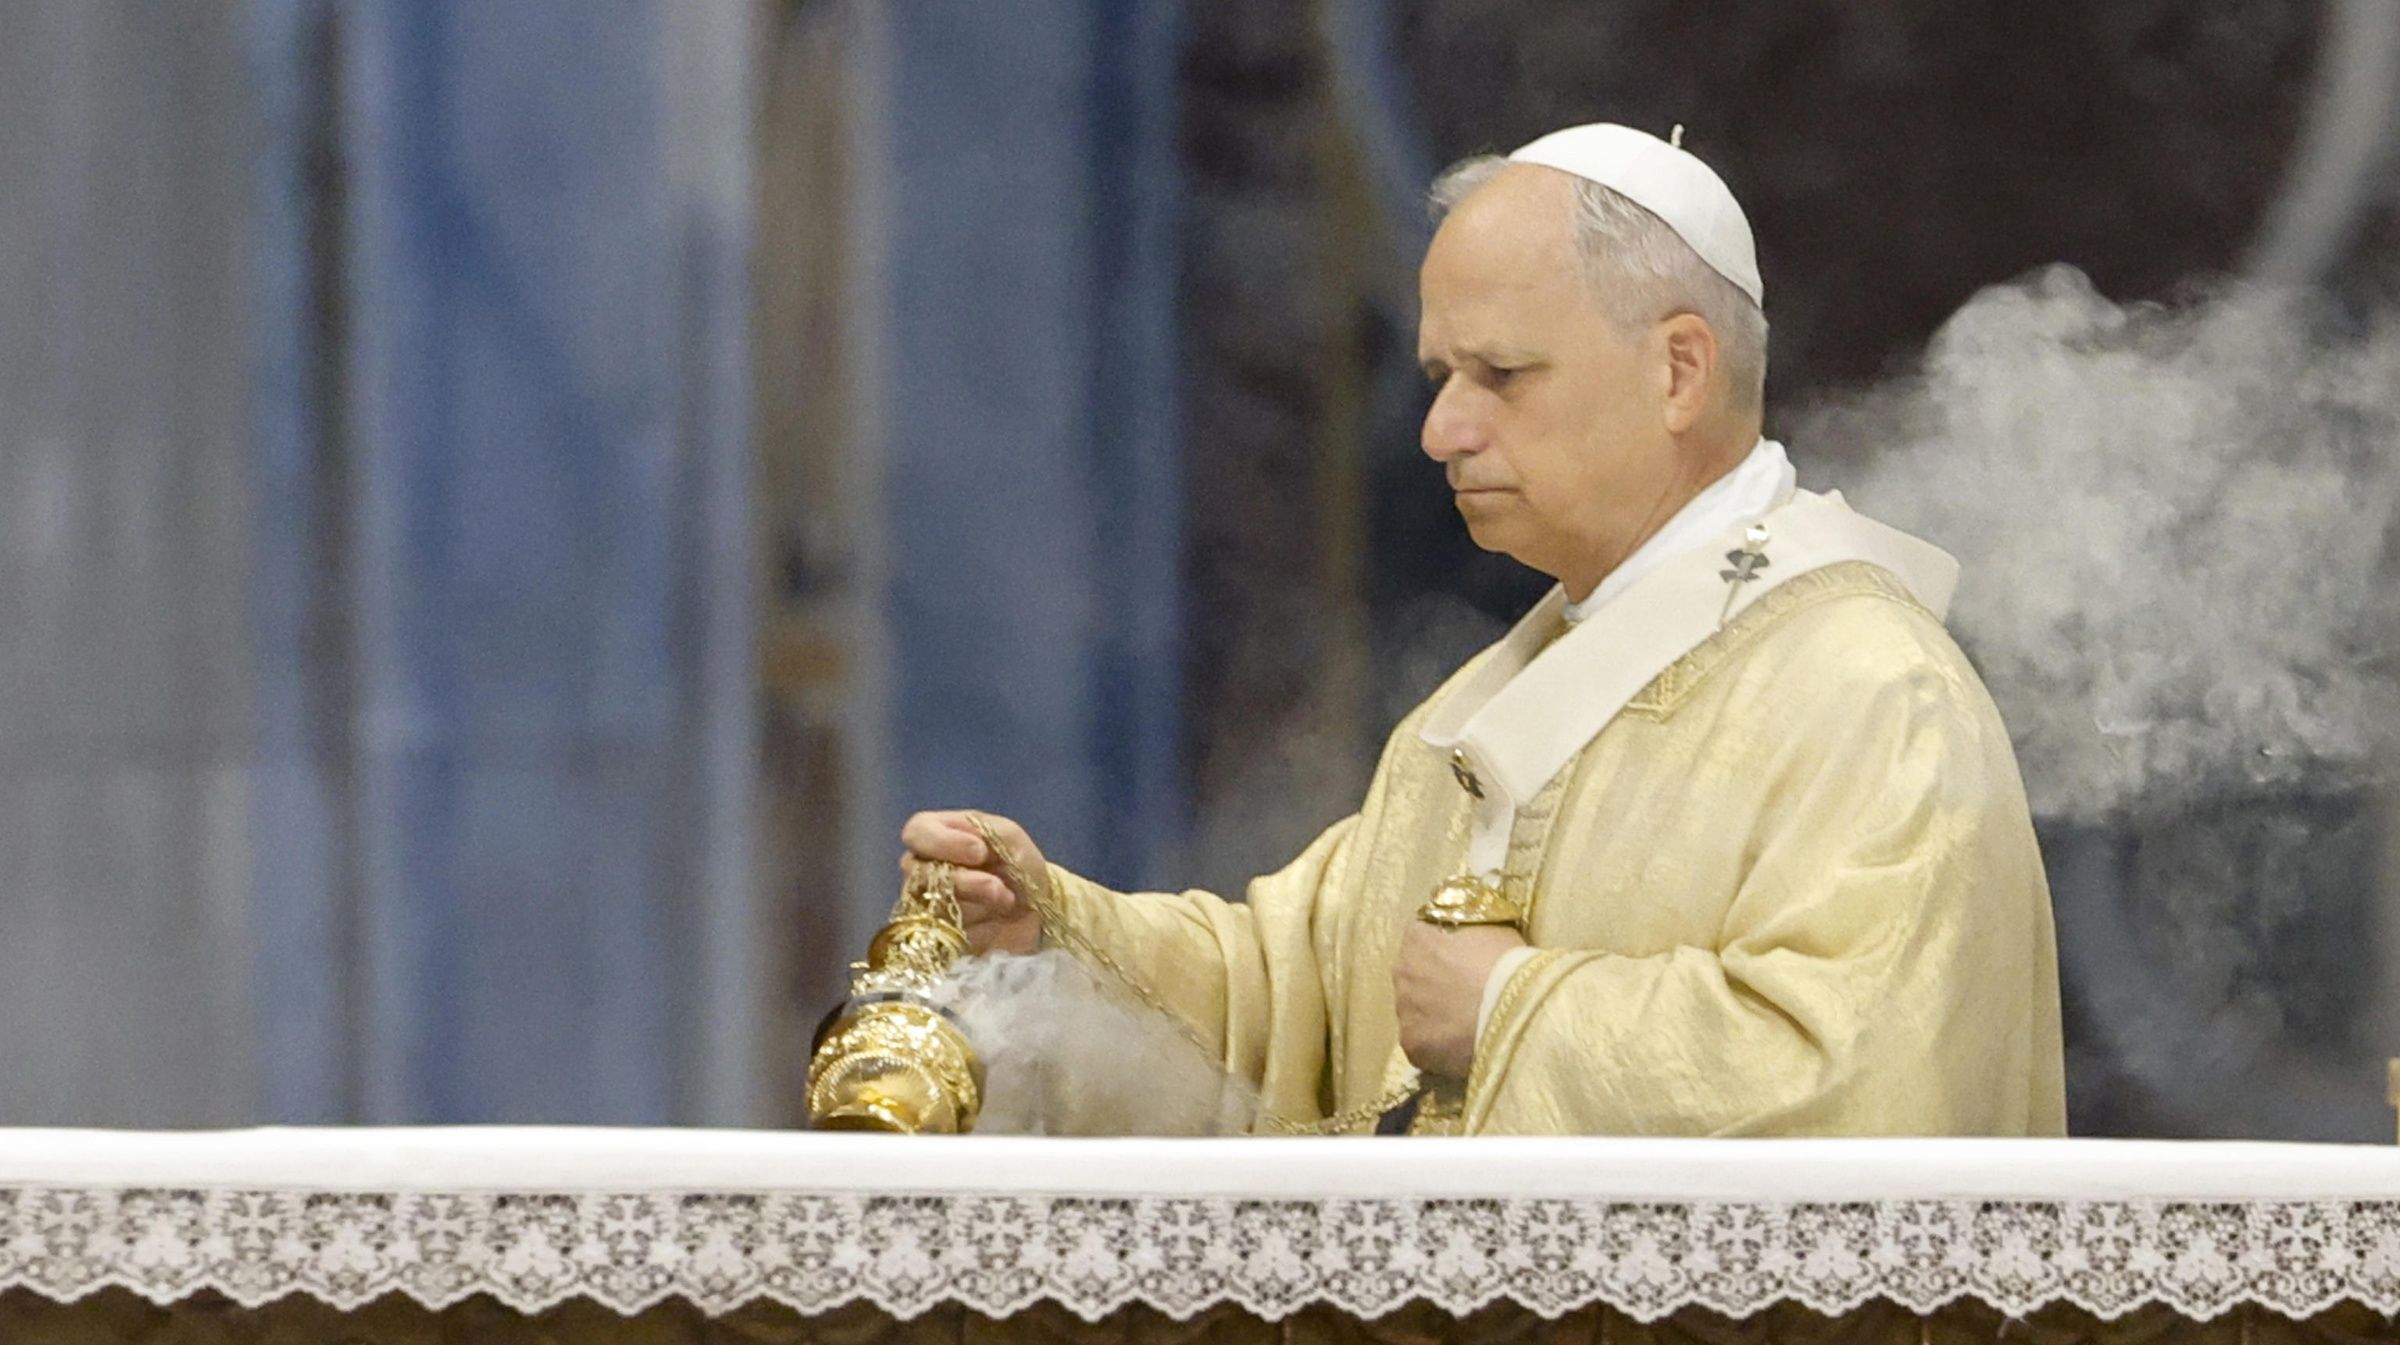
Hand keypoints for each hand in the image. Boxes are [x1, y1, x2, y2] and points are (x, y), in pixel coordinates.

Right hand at [898, 810, 1047, 955]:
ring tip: (1005, 903)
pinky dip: (976, 927)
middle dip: (965, 881)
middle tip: (997, 886)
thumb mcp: (1010, 837)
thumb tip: (971, 849)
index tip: (979, 852)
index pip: (917, 831)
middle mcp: (924, 868)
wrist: (1038, 913)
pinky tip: (995, 923)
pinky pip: (945, 932)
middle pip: (919, 873)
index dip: (941, 841)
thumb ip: (986, 830)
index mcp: (939, 835)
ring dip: (976, 904)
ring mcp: (927, 903)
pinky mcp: (938, 936)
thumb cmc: (1020, 868)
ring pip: (932, 904)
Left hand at [1392, 920, 1526, 1078]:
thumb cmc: (1508, 964)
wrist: (1514, 1012)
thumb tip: (1467, 942)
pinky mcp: (1411, 1045)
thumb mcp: (1492, 931)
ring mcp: (1403, 1010)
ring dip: (1435, 1017)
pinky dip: (1439, 1047)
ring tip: (1468, 1026)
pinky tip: (1464, 1047)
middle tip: (1467, 997)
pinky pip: (1423, 1043)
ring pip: (1416, 1012)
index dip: (1444, 952)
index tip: (1464, 963)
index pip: (1422, 939)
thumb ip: (1468, 935)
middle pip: (1414, 977)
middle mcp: (1402, 971)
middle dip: (1435, 985)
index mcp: (1417, 938)